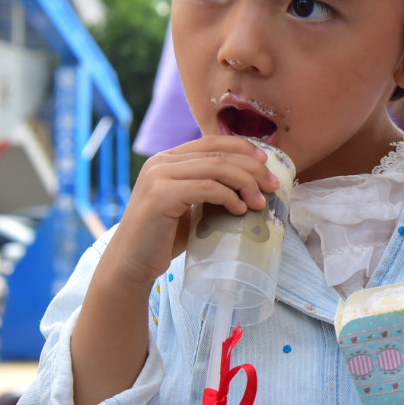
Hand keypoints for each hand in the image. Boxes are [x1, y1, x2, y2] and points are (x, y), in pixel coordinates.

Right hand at [102, 136, 277, 286]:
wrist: (131, 262)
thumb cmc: (164, 237)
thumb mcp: (189, 204)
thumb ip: (207, 188)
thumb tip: (249, 183)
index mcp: (168, 159)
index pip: (212, 141)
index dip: (243, 148)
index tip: (267, 163)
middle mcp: (161, 161)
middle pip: (218, 153)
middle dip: (252, 167)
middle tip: (273, 186)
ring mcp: (158, 176)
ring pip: (216, 168)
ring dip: (245, 183)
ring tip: (260, 202)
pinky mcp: (160, 195)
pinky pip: (206, 188)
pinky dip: (228, 197)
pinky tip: (240, 210)